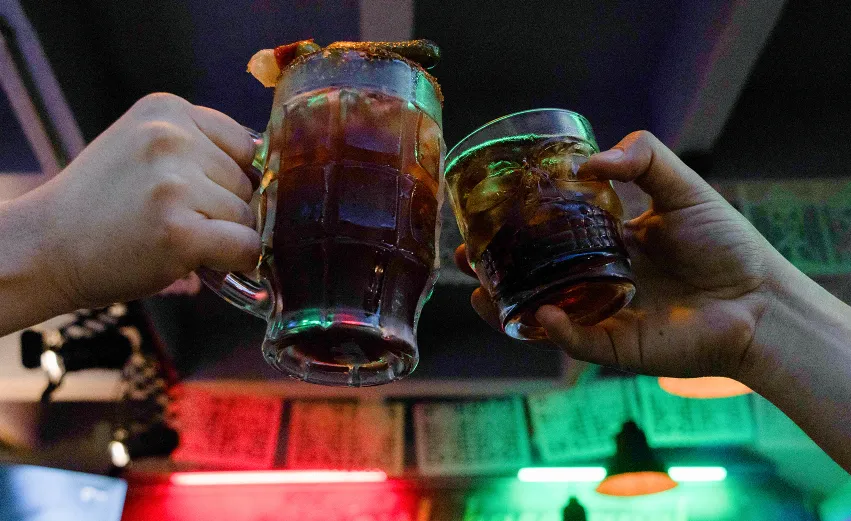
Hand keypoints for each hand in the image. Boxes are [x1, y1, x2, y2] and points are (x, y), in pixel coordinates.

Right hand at [34, 93, 259, 309]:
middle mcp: (172, 138)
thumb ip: (200, 150)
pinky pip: (245, 247)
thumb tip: (269, 179)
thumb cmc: (103, 206)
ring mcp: (175, 184)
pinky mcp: (180, 230)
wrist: (44, 247)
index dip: (229, 178)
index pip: (244, 144)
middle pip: (247, 181)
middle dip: (224, 208)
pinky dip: (235, 262)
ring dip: (222, 236)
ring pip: (247, 216)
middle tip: (174, 220)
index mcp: (167, 110)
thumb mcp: (144, 150)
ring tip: (171, 237)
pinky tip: (200, 260)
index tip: (197, 195)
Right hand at [456, 131, 782, 378]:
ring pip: (541, 317)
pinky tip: (541, 314)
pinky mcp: (618, 347)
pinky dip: (555, 332)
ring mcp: (603, 316)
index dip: (514, 229)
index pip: (548, 237)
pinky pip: (577, 343)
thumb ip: (642, 157)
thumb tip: (585, 160)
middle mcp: (595, 280)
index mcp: (606, 244)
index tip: (484, 214)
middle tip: (466, 256)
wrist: (761, 299)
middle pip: (533, 278)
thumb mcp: (681, 186)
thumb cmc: (726, 244)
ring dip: (506, 308)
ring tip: (480, 292)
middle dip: (494, 270)